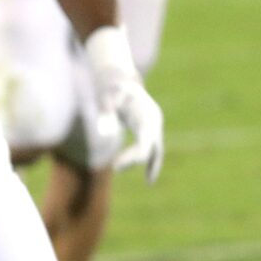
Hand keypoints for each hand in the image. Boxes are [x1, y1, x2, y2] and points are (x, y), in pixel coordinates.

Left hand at [83, 26, 164, 183]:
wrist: (120, 79)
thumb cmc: (111, 89)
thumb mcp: (105, 98)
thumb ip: (105, 115)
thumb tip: (103, 135)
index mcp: (146, 115)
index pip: (145, 142)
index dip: (134, 157)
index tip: (116, 165)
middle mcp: (154, 121)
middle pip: (153, 147)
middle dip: (137, 160)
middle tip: (116, 168)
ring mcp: (154, 125)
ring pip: (157, 149)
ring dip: (151, 164)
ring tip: (149, 181)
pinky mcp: (149, 128)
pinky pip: (153, 148)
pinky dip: (150, 161)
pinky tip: (149, 177)